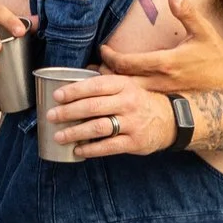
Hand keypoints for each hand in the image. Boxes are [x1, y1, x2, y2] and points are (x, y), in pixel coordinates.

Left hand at [45, 72, 176, 157]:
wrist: (171, 120)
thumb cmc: (140, 102)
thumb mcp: (128, 85)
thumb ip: (105, 81)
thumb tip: (79, 72)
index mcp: (123, 86)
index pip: (95, 86)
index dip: (74, 91)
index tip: (56, 96)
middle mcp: (128, 103)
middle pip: (93, 107)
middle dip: (68, 112)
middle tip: (51, 116)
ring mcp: (132, 123)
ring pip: (98, 127)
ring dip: (75, 132)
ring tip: (58, 136)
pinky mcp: (134, 142)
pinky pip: (108, 147)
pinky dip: (90, 149)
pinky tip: (77, 150)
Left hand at [100, 0, 222, 91]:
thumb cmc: (216, 53)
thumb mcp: (203, 30)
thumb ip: (187, 12)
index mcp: (166, 62)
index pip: (128, 63)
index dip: (111, 57)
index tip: (102, 50)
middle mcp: (161, 80)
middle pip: (123, 82)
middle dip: (105, 76)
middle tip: (92, 68)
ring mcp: (163, 92)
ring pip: (130, 93)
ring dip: (113, 87)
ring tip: (99, 80)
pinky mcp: (166, 98)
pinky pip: (140, 98)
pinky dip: (126, 94)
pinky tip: (118, 91)